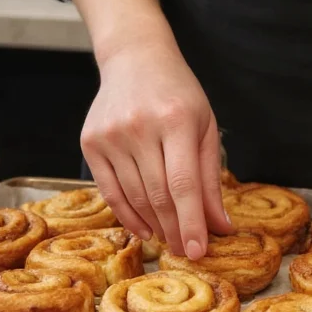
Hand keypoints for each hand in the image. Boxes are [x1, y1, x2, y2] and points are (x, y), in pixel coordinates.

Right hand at [80, 40, 230, 258]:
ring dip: (154, 225)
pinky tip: (145, 229)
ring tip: (170, 240)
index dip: (191, 222)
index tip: (199, 251)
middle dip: (175, 230)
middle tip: (187, 252)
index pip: (183, 184)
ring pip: (134, 197)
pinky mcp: (90, 142)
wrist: (135, 58)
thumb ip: (211, 178)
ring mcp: (111, 135)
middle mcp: (140, 127)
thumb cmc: (178, 94)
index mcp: (176, 120)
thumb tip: (220, 226)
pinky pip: (110, 191)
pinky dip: (128, 215)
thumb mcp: (205, 127)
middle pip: (158, 195)